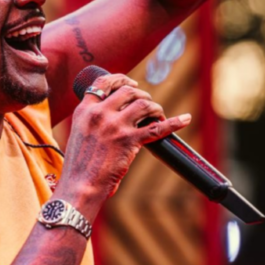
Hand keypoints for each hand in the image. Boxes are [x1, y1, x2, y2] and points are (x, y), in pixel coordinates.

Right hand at [58, 73, 190, 206]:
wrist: (80, 185)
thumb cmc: (79, 166)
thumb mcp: (79, 134)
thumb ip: (93, 122)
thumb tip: (115, 116)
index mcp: (84, 111)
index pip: (103, 83)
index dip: (121, 78)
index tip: (132, 82)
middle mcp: (99, 114)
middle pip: (128, 91)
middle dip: (142, 95)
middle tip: (148, 106)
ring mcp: (114, 126)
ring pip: (144, 104)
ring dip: (155, 108)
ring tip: (158, 116)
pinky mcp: (128, 141)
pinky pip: (157, 128)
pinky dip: (174, 123)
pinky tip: (184, 119)